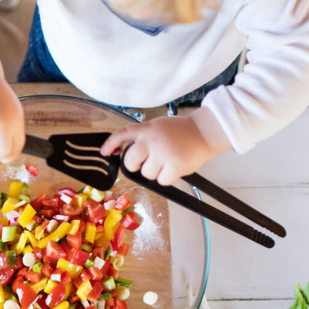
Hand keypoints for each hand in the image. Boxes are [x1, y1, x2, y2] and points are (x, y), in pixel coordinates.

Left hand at [101, 114, 229, 184]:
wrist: (204, 133)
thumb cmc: (181, 132)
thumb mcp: (158, 126)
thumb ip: (143, 136)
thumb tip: (126, 153)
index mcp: (147, 129)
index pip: (123, 134)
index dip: (111, 143)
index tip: (104, 152)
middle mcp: (152, 140)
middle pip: (130, 161)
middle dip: (135, 166)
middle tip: (146, 163)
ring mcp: (163, 153)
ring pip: (146, 174)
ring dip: (155, 172)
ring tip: (167, 162)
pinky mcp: (174, 166)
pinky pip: (161, 181)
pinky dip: (167, 178)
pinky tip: (174, 168)